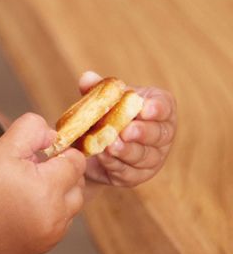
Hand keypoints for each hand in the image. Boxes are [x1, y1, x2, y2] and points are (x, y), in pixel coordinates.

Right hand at [0, 113, 86, 253]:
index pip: (76, 163)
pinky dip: (49, 215)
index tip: (40, 155)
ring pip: (71, 207)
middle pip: (78, 186)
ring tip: (26, 191)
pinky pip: (59, 226)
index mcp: (46, 188)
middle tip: (31, 171)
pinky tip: (23, 208)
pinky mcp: (42, 247)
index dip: (59, 154)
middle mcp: (54, 215)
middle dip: (61, 174)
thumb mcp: (2, 148)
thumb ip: (32, 130)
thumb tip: (52, 135)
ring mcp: (50, 235)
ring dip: (58, 195)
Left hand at [79, 71, 176, 186]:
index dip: (157, 108)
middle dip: (143, 132)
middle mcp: (162, 134)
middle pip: (159, 134)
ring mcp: (152, 157)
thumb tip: (87, 77)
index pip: (165, 107)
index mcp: (159, 109)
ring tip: (111, 145)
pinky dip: (115, 165)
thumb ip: (96, 89)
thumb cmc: (106, 115)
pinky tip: (104, 158)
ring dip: (127, 151)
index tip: (144, 108)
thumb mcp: (102, 101)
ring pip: (145, 156)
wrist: (92, 145)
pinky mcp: (136, 176)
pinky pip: (129, 172)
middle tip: (127, 130)